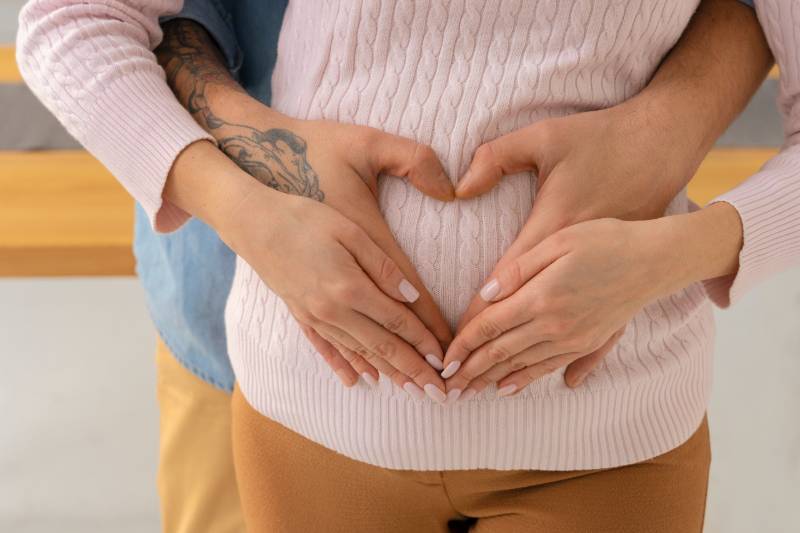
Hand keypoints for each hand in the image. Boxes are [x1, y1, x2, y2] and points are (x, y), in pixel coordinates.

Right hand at [211, 110, 456, 400]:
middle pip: (382, 347)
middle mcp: (333, 311)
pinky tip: (358, 381)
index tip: (444, 360)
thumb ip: (383, 266)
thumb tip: (412, 296)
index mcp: (350, 288)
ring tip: (411, 390)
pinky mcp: (301, 315)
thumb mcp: (350, 231)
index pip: (397, 322)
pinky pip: (327, 349)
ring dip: (388, 372)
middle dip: (413, 371)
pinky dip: (345, 366)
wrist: (252, 223)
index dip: (423, 342)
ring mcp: (315, 317)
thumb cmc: (305, 218)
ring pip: (358, 353)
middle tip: (438, 392)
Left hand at [442, 218, 669, 397]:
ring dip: (491, 380)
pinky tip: (508, 389)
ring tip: (468, 392)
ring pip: (522, 365)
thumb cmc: (605, 241)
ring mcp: (573, 338)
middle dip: (470, 371)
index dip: (463, 344)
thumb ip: (518, 269)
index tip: (444, 360)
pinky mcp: (588, 343)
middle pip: (500, 352)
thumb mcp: (558, 242)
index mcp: (542, 296)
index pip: (490, 326)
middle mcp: (555, 325)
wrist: (655, 261)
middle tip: (446, 387)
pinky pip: (549, 368)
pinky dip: (525, 379)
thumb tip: (485, 294)